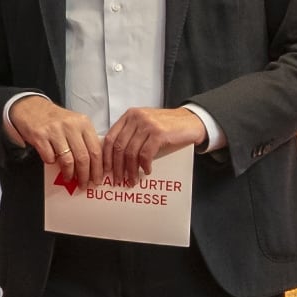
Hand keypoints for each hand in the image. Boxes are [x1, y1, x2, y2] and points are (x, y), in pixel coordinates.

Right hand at [7, 95, 104, 191]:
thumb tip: (93, 165)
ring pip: (68, 160)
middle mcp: (70, 125)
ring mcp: (54, 130)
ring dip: (69, 174)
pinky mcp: (40, 136)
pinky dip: (52, 164)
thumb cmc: (54, 119)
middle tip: (84, 184)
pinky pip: (49, 158)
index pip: (96, 150)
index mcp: (83, 123)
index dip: (98, 168)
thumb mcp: (74, 124)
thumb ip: (84, 140)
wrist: (30, 107)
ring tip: (69, 178)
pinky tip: (52, 162)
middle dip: (85, 176)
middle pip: (83, 157)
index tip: (98, 178)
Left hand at [97, 104, 211, 186]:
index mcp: (129, 116)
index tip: (106, 170)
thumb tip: (115, 158)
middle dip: (117, 167)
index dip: (106, 156)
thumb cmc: (167, 126)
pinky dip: (144, 165)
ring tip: (133, 180)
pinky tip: (147, 171)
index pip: (110, 137)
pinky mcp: (159, 133)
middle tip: (118, 180)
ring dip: (130, 170)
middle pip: (119, 147)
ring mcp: (147, 125)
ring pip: (131, 152)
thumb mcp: (145, 125)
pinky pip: (145, 154)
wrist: (191, 121)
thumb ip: (131, 134)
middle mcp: (136, 118)